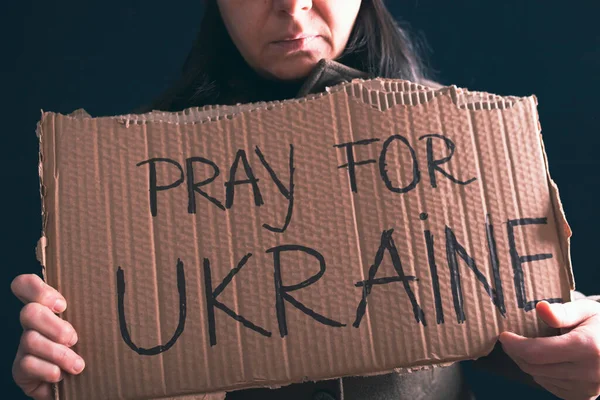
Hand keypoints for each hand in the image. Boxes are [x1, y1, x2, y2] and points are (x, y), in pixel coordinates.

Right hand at [11, 274, 84, 399]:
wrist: (81, 383)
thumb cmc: (89, 349)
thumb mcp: (92, 327)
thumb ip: (91, 312)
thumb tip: (112, 297)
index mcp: (48, 309)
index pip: (25, 285)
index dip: (36, 289)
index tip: (62, 306)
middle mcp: (32, 325)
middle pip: (29, 312)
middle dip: (55, 326)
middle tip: (74, 338)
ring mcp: (24, 347)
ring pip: (30, 340)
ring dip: (58, 353)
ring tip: (78, 365)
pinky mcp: (20, 369)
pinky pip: (27, 364)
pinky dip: (48, 370)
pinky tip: (60, 375)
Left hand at [499, 300, 599, 399]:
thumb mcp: (586, 310)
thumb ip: (562, 311)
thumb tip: (540, 307)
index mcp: (587, 347)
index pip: (536, 352)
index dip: (514, 345)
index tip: (503, 335)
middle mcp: (588, 372)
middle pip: (534, 367)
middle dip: (516, 353)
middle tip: (510, 340)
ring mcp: (587, 388)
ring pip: (540, 378)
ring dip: (528, 363)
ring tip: (530, 348)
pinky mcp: (585, 396)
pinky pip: (551, 387)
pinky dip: (542, 374)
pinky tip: (546, 361)